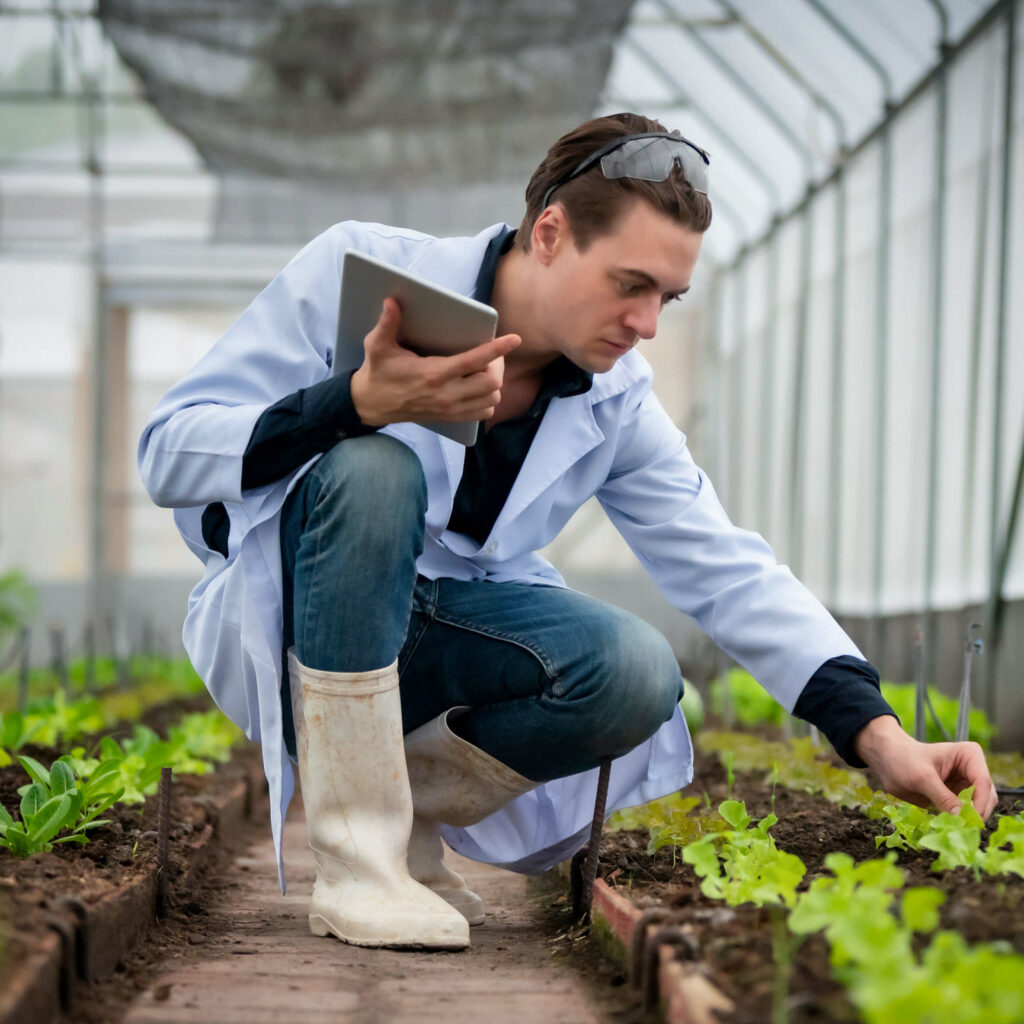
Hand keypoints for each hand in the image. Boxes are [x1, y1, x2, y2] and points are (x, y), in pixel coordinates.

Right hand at [350, 298, 520, 426]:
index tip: (514, 339)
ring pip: (492, 398)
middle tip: (491, 355)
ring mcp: (450, 409)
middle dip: (497, 366)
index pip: (473, 361)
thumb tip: (391, 301)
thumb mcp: (377, 346)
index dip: (497, 350)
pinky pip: (484, 413)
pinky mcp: (451, 418)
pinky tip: (479, 388)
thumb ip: (386, 324)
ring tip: (485, 369)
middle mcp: (446, 394)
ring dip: (494, 383)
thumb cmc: (378, 372)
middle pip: (491, 383)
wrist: (372, 405)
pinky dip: (488, 400)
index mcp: (432, 373)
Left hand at [853, 715, 998, 818]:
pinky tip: (948, 826)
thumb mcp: (921, 777)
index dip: (979, 803)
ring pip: (979, 808)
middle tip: (961, 829)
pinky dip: (960, 822)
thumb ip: (942, 797)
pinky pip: (966, 814)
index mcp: (969, 755)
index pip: (983, 782)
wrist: (887, 760)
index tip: (968, 820)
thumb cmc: (903, 759)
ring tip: (953, 829)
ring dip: (969, 820)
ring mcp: (966, 785)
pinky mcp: (958, 798)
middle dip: (976, 814)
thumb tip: (960, 818)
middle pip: (986, 798)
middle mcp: (973, 770)